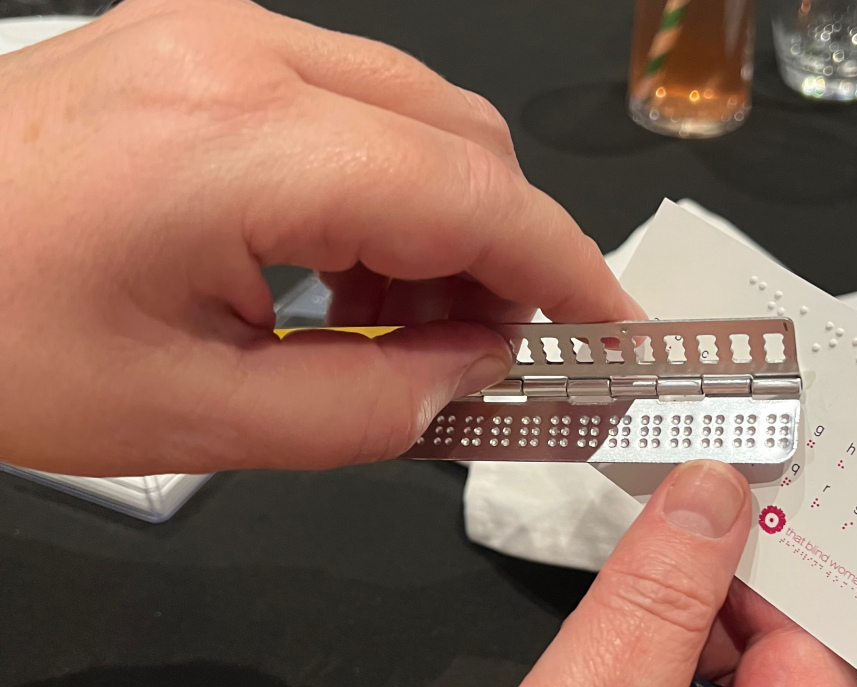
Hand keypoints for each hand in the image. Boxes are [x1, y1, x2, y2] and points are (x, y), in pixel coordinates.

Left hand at [0, 0, 638, 475]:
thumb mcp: (190, 417)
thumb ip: (365, 408)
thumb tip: (471, 376)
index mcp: (233, 141)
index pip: (471, 196)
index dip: (562, 270)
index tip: (605, 329)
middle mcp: (234, 54)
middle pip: (462, 138)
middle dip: (507, 252)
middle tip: (498, 352)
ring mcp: (212, 36)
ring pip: (415, 117)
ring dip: (444, 225)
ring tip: (405, 328)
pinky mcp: (196, 49)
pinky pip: (349, 107)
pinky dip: (383, 194)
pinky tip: (345, 274)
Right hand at [326, 461, 856, 686]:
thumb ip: (648, 611)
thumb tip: (712, 507)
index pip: (819, 676)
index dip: (790, 579)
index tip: (744, 501)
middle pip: (765, 677)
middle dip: (717, 596)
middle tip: (674, 517)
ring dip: (660, 629)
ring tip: (617, 593)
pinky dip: (616, 668)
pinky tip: (579, 661)